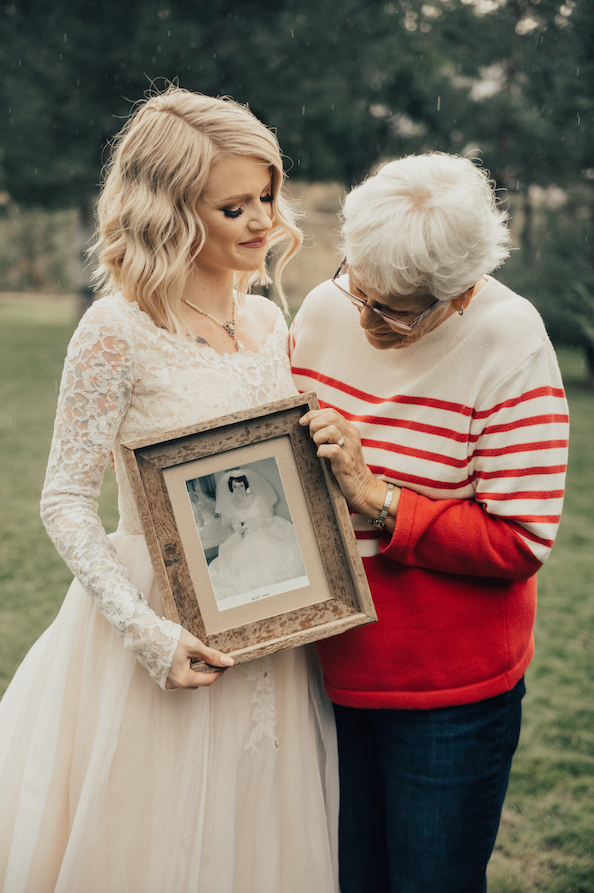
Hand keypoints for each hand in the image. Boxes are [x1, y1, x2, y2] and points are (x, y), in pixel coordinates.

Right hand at [165, 627, 233, 689]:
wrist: (145, 633)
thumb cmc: (168, 639)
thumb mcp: (194, 646)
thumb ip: (212, 656)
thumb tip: (228, 662)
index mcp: (183, 680)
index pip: (208, 680)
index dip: (219, 671)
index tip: (226, 663)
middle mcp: (174, 685)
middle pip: (199, 681)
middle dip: (207, 671)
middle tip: (213, 657)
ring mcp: (167, 681)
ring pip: (189, 679)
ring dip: (197, 670)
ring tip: (198, 656)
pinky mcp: (163, 676)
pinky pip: (180, 676)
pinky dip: (187, 669)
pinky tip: (186, 658)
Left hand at [299, 408, 399, 523]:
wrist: (363, 486)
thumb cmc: (346, 464)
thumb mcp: (340, 444)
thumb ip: (330, 432)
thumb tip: (310, 423)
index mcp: (349, 429)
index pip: (331, 412)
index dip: (314, 414)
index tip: (303, 422)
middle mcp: (351, 435)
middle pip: (330, 417)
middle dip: (314, 424)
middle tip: (312, 437)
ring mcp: (349, 448)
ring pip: (330, 430)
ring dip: (318, 437)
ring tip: (318, 446)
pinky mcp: (346, 462)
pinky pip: (331, 450)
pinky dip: (321, 451)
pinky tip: (321, 456)